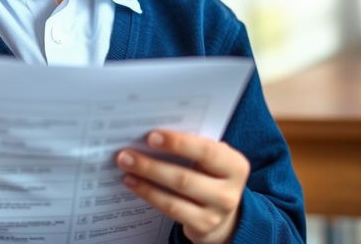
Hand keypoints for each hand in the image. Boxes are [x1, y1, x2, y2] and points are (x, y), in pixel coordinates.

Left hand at [116, 130, 249, 243]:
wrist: (223, 210)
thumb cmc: (209, 170)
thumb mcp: (210, 156)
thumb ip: (191, 143)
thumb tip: (151, 132)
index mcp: (234, 164)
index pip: (207, 151)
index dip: (178, 144)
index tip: (151, 136)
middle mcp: (229, 191)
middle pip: (185, 178)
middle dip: (151, 165)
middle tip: (126, 153)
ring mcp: (217, 213)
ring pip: (175, 197)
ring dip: (145, 180)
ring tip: (125, 166)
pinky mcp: (203, 227)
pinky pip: (170, 210)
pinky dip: (148, 194)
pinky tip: (133, 183)